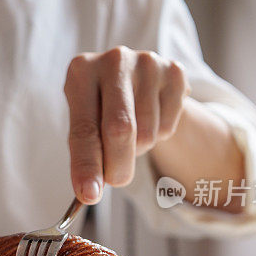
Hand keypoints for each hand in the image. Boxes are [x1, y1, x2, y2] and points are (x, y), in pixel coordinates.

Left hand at [64, 46, 189, 203]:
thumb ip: (85, 154)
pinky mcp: (175, 71)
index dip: (87, 165)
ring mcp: (147, 62)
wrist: (135, 79)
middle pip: (120, 129)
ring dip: (139, 149)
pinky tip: (152, 118)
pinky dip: (160, 135)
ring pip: (147, 131)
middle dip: (118, 166)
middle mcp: (113, 60)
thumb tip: (89, 192)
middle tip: (116, 181)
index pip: (84, 129)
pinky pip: (169, 124)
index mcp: (81, 71)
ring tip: (131, 135)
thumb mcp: (85, 123)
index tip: (89, 195)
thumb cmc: (100, 108)